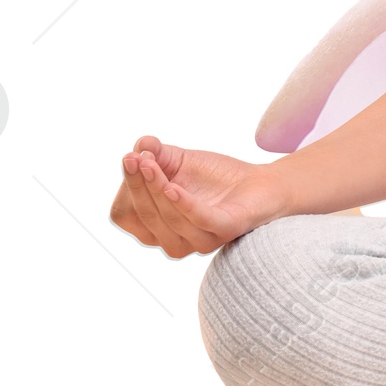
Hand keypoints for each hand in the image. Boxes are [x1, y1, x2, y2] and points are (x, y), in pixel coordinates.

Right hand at [109, 135, 283, 258]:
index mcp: (155, 227)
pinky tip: (174, 186)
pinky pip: (199, 221)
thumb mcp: (179, 160)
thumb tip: (141, 145)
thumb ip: (156, 153)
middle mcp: (173, 240)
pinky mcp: (225, 230)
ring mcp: (199, 240)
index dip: (128, 187)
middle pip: (145, 216)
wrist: (260, 183)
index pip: (126, 215)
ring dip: (157, 190)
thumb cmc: (215, 177)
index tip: (133, 157)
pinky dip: (184, 204)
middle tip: (139, 157)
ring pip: (169, 220)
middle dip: (140, 185)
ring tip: (152, 164)